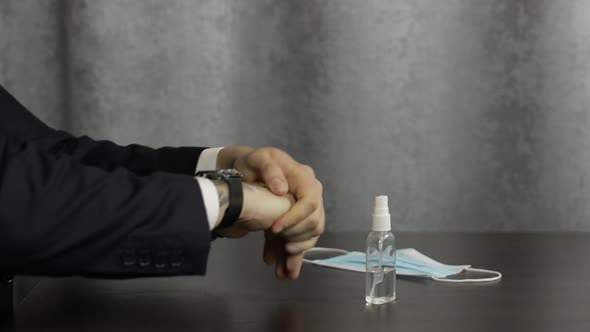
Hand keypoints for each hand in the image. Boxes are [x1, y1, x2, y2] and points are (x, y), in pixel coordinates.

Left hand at [217, 147, 324, 278]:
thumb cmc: (251, 162)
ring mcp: (300, 209)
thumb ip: (270, 170)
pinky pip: (293, 239)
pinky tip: (277, 266)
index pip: (310, 201)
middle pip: (313, 222)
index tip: (274, 228)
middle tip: (282, 249)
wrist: (241, 171)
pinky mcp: (290, 221)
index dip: (295, 218)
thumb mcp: (258, 159)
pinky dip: (285, 255)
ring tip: (283, 272)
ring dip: (295, 255)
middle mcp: (307, 194)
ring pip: (306, 235)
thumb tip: (282, 189)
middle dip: (297, 239)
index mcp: (303, 178)